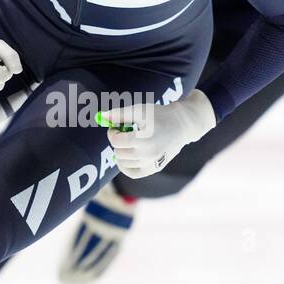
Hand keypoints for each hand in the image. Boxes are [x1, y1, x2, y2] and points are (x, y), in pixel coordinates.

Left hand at [100, 88, 216, 178]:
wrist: (182, 125)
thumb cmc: (159, 115)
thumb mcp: (139, 110)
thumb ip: (119, 114)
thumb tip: (101, 116)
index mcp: (142, 140)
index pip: (115, 140)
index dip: (112, 131)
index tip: (117, 125)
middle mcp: (146, 155)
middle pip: (118, 151)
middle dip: (117, 141)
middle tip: (124, 131)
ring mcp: (150, 163)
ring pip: (122, 162)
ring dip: (121, 151)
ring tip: (129, 141)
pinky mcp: (154, 168)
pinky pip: (132, 173)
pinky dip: (125, 166)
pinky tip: (127, 155)